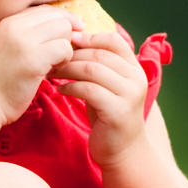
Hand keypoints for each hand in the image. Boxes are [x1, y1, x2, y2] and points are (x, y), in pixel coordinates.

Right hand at [0, 6, 80, 121]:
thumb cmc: (2, 78)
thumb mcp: (11, 46)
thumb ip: (31, 33)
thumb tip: (66, 23)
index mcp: (9, 21)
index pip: (46, 10)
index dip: (63, 21)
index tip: (71, 36)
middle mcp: (15, 26)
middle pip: (59, 18)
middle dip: (66, 36)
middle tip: (58, 55)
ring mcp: (23, 42)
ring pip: (64, 30)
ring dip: (66, 48)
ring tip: (54, 63)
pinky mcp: (33, 59)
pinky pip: (64, 49)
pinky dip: (65, 60)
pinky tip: (53, 71)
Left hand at [48, 29, 149, 166]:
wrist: (123, 150)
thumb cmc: (109, 114)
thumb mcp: (108, 86)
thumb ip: (99, 66)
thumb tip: (71, 42)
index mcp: (135, 69)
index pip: (114, 41)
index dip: (90, 38)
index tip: (68, 40)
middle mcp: (136, 79)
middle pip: (99, 55)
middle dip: (71, 55)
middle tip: (51, 58)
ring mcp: (129, 95)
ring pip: (92, 70)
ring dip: (67, 69)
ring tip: (52, 73)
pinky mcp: (117, 111)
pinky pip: (88, 90)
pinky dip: (70, 87)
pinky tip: (60, 90)